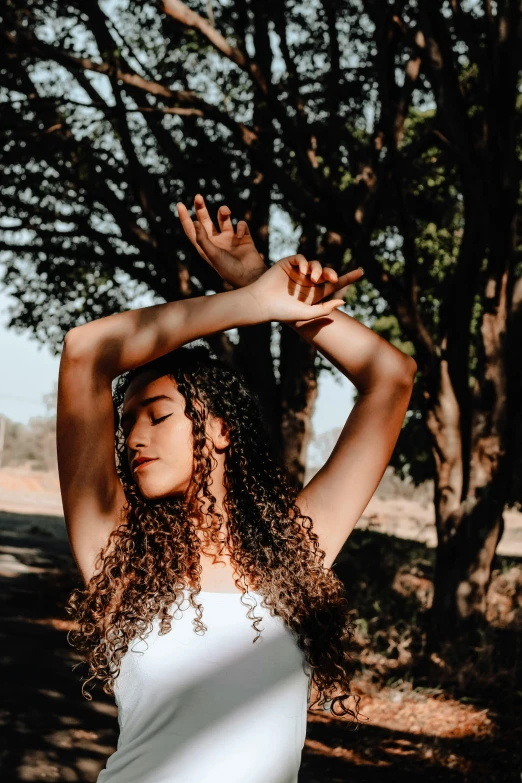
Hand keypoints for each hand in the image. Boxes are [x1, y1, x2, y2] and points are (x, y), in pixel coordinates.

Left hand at [177, 194, 266, 289]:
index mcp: (205, 247)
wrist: (251, 277)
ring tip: (225, 211)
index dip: (184, 218)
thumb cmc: (229, 269)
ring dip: (223, 211)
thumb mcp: (212, 255)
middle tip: (197, 197)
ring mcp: (230, 239)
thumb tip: (194, 222)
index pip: (192, 230)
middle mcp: (216, 241)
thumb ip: (203, 239)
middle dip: (201, 208)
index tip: (179, 204)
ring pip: (223, 218)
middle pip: (205, 220)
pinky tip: (240, 235)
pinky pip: (241, 224)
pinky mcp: (243, 238)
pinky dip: (241, 226)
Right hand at [245, 254, 363, 323]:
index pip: (334, 284)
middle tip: (332, 279)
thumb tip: (343, 300)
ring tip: (312, 279)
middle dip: (332, 273)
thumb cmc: (283, 312)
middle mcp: (308, 281)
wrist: (262, 304)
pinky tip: (304, 272)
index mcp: (315, 293)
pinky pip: (301, 258)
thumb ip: (324, 308)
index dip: (347, 278)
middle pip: (326, 272)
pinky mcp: (288, 263)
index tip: (360, 273)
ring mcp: (298, 271)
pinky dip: (305, 263)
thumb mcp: (306, 313)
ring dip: (317, 270)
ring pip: (315, 264)